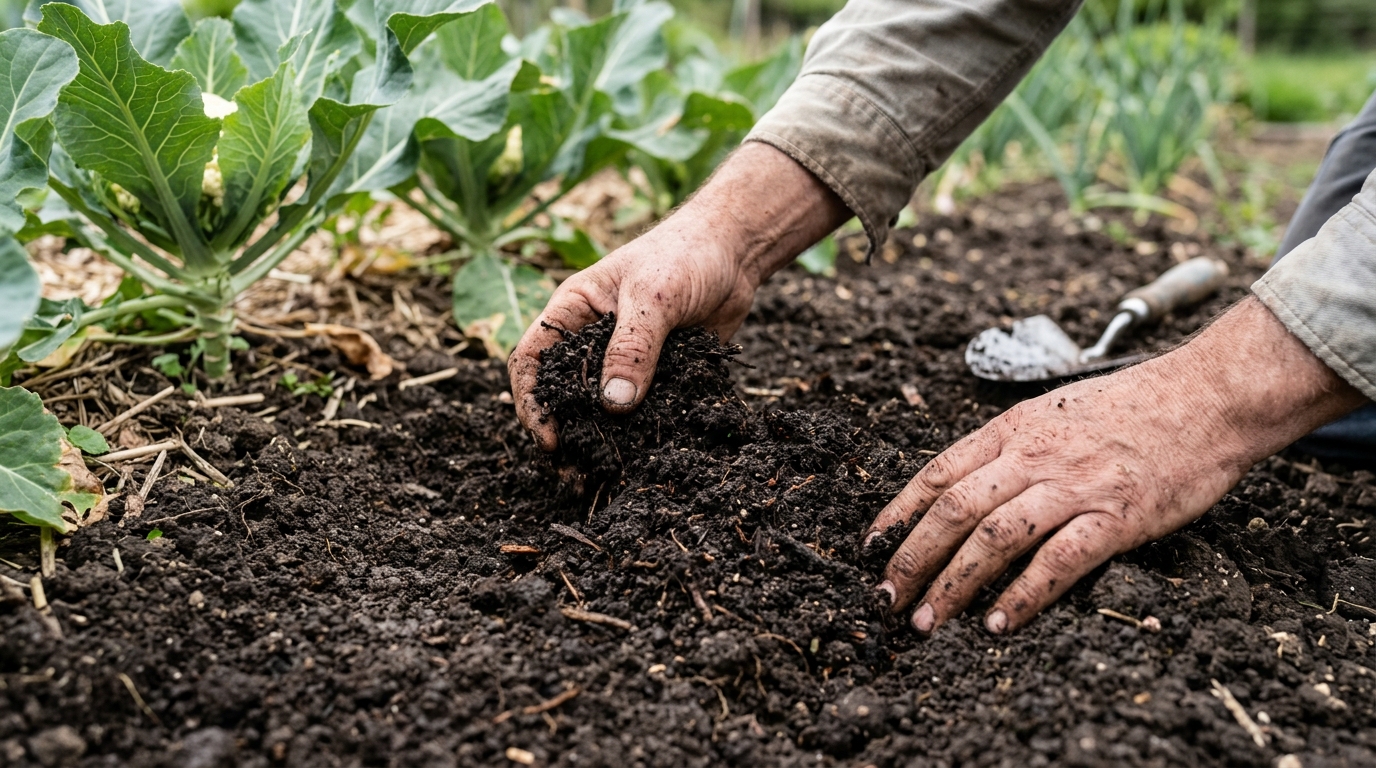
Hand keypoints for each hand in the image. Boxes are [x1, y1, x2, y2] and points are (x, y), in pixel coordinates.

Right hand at [510, 142, 849, 449]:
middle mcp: (591, 340)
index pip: (531, 360)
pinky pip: (643, 411)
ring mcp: (625, 361)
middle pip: (560, 394)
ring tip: (598, 477)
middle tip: (572, 471)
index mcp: (572, 312)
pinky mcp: (659, 376)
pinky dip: (638, 435)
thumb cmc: (685, 256)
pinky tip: (640, 461)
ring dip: (597, 443)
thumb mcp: (654, 297)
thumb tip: (614, 404)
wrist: (736, 253)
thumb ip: (634, 348)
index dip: (531, 400)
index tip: (550, 437)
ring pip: (600, 410)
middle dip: (562, 432)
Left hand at [867, 298, 1364, 634]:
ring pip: (993, 537)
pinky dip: (1022, 595)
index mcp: (1014, 429)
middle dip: (912, 558)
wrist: (1210, 395)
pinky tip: (997, 623)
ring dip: (953, 584)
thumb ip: (1013, 446)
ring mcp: (1074, 485)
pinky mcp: (1116, 516)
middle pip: (953, 510)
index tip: (872, 547)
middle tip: (886, 598)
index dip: (898, 513)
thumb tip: (968, 485)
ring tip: (927, 620)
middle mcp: (1034, 455)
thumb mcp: (1056, 410)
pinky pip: (1057, 561)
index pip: (938, 472)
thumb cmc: (1136, 406)